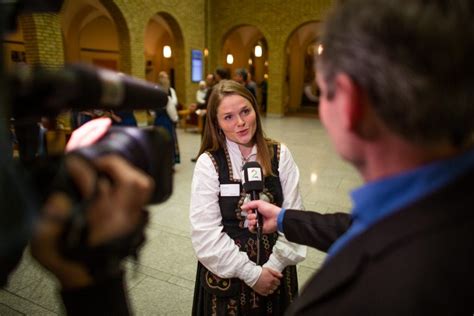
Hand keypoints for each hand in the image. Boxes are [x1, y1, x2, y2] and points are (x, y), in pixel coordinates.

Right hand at [30, 155, 153, 288]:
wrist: (89, 279)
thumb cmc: (67, 260)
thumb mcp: (45, 246)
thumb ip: (48, 221)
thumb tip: (60, 197)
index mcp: (100, 222)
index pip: (98, 186)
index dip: (82, 170)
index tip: (71, 165)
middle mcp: (121, 217)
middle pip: (130, 181)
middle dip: (112, 165)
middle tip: (96, 162)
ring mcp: (133, 217)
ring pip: (142, 185)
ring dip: (126, 171)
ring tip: (107, 169)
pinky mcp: (137, 218)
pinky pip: (143, 193)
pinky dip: (132, 181)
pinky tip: (114, 181)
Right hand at [241, 200, 281, 233]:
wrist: (276, 218)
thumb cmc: (270, 210)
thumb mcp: (259, 203)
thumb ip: (250, 204)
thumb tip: (242, 207)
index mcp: (257, 210)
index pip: (248, 211)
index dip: (248, 210)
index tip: (250, 210)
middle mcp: (257, 216)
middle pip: (248, 217)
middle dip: (250, 216)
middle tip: (255, 215)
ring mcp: (257, 222)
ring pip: (249, 223)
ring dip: (252, 221)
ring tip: (256, 219)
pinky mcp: (258, 228)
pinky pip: (251, 229)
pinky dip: (252, 227)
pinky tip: (255, 224)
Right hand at [252, 267, 282, 295]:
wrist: (251, 275)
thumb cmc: (259, 272)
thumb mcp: (268, 269)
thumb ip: (276, 272)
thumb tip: (281, 275)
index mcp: (272, 280)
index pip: (278, 282)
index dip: (277, 281)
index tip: (275, 280)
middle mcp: (270, 285)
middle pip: (276, 287)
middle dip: (275, 285)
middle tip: (271, 282)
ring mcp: (266, 289)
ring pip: (272, 291)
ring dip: (271, 288)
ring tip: (268, 285)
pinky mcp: (261, 292)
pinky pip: (267, 294)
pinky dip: (267, 292)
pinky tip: (265, 288)